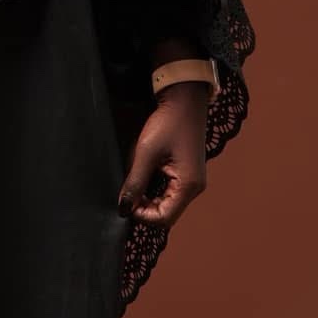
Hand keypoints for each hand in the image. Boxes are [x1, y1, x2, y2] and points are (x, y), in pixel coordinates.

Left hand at [117, 82, 208, 227]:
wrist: (184, 99)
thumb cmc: (168, 122)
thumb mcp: (146, 153)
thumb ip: (135, 183)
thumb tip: (123, 208)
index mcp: (189, 185)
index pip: (164, 218)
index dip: (141, 215)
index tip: (125, 201)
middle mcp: (194, 188)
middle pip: (166, 215)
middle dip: (144, 209)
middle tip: (126, 194)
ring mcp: (192, 181)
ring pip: (166, 205)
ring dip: (147, 200)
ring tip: (133, 185)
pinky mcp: (186, 174)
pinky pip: (168, 193)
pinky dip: (153, 192)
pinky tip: (142, 179)